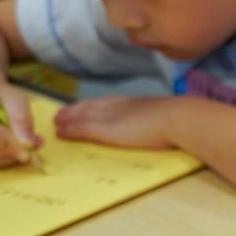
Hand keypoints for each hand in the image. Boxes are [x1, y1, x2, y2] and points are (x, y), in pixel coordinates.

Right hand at [0, 86, 36, 167]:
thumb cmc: (0, 99)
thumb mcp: (15, 99)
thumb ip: (22, 118)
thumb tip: (28, 143)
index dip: (7, 141)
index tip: (29, 147)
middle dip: (11, 150)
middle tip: (30, 148)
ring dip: (8, 157)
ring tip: (21, 146)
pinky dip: (1, 161)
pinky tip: (8, 150)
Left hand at [54, 95, 177, 149]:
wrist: (177, 118)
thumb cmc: (179, 119)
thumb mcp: (165, 115)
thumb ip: (159, 117)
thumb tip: (166, 119)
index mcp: (133, 102)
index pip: (107, 102)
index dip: (93, 104)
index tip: (83, 106)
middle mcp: (117, 106)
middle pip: (90, 106)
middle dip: (75, 109)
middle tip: (61, 113)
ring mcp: (110, 117)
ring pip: (82, 115)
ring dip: (68, 118)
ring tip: (57, 121)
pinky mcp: (105, 130)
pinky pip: (82, 128)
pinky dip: (70, 130)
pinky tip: (61, 133)